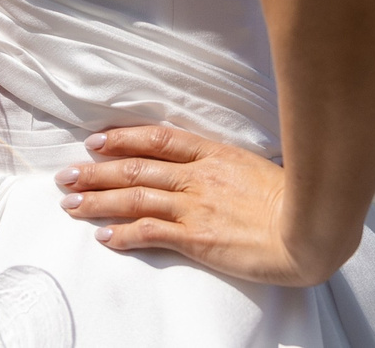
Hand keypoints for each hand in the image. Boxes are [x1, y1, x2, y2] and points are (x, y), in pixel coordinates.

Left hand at [57, 124, 337, 286]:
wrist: (308, 230)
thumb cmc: (291, 200)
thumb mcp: (253, 167)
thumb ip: (224, 164)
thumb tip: (205, 163)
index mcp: (213, 153)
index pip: (157, 138)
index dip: (123, 138)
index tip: (96, 141)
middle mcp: (198, 175)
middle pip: (135, 168)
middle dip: (96, 171)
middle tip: (66, 175)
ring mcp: (195, 205)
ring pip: (134, 198)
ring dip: (98, 200)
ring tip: (71, 203)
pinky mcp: (197, 236)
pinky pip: (150, 232)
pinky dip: (123, 233)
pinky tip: (103, 236)